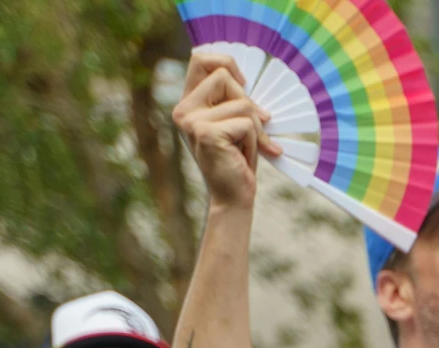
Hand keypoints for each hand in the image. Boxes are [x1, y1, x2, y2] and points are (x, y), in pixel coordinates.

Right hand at [172, 49, 277, 210]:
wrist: (233, 196)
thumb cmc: (236, 158)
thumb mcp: (234, 121)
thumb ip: (233, 98)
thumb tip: (245, 78)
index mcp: (188, 102)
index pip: (200, 59)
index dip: (226, 63)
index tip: (242, 84)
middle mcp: (183, 109)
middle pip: (224, 75)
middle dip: (247, 101)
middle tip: (248, 129)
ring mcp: (192, 121)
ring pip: (242, 102)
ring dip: (254, 127)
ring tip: (243, 147)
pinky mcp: (206, 133)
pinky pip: (246, 123)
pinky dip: (254, 141)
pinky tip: (243, 156)